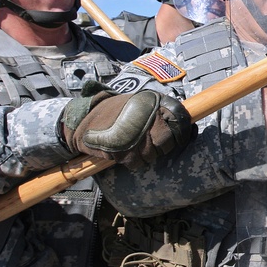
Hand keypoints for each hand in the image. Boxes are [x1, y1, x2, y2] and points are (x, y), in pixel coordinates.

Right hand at [61, 81, 191, 168]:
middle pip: (167, 141)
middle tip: (152, 145)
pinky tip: (126, 153)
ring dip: (146, 155)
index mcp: (151, 102)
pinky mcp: (123, 151)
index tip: (178, 137)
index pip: (179, 119)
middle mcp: (146, 117)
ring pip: (153, 155)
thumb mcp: (137, 101)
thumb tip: (182, 122)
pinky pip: (138, 164)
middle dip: (162, 147)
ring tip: (136, 147)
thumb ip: (157, 110)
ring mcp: (135, 136)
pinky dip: (134, 162)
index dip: (181, 132)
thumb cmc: (114, 111)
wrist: (84, 118)